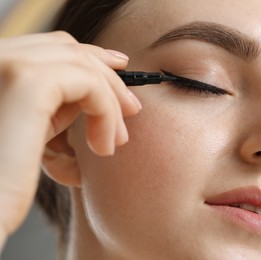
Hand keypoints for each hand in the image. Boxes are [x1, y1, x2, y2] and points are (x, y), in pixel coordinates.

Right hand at [0, 31, 140, 249]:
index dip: (88, 57)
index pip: (48, 47)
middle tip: (132, 107)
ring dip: (109, 102)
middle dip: (106, 77)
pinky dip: (106, 113)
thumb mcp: (30, 134)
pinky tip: (104, 146)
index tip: (119, 71)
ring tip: (117, 140)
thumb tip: (92, 96)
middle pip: (66, 47)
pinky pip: (88, 83)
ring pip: (81, 64)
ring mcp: (5, 64)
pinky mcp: (25, 82)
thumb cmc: (5, 185)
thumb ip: (53, 108)